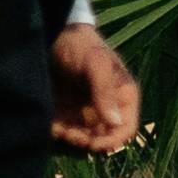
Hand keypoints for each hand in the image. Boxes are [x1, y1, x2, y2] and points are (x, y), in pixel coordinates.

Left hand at [50, 21, 142, 156]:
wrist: (52, 34)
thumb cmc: (80, 45)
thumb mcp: (95, 64)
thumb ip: (105, 91)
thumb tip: (114, 122)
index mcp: (122, 96)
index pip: (126, 129)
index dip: (112, 140)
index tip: (92, 142)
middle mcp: (106, 107)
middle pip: (103, 138)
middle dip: (86, 140)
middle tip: (69, 131)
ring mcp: (86, 110)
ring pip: (83, 138)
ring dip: (70, 137)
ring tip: (58, 126)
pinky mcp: (67, 112)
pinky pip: (65, 131)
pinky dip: (58, 131)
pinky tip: (50, 122)